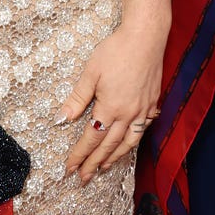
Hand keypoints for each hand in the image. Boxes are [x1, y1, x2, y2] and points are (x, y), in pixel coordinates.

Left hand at [57, 22, 166, 183]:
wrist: (146, 36)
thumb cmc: (116, 50)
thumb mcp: (91, 72)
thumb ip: (77, 98)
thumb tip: (61, 120)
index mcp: (111, 107)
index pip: (92, 138)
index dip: (80, 155)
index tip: (69, 168)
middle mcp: (128, 114)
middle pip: (109, 146)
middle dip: (94, 163)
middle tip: (83, 178)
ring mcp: (143, 110)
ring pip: (128, 142)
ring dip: (114, 157)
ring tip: (104, 168)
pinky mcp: (152, 103)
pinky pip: (142, 129)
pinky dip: (133, 141)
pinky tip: (128, 143)